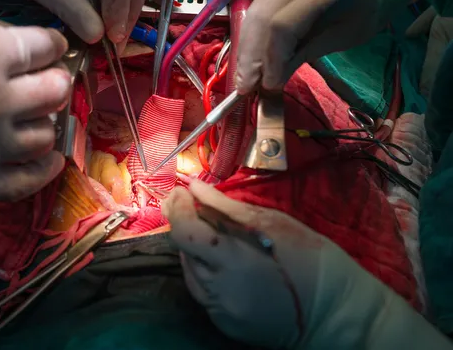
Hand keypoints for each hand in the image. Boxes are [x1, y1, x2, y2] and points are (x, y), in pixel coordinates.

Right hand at [0, 11, 69, 199]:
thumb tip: (32, 48)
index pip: (45, 48)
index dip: (53, 47)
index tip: (52, 49)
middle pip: (54, 92)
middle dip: (56, 83)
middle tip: (48, 83)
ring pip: (44, 136)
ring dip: (45, 124)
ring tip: (37, 118)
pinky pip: (22, 183)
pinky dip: (42, 173)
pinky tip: (52, 161)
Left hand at [162, 181, 404, 348]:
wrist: (337, 317)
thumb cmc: (313, 262)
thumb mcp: (273, 224)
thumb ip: (228, 208)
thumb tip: (195, 188)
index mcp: (234, 261)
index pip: (184, 233)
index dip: (177, 209)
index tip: (181, 193)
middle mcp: (220, 292)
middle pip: (184, 253)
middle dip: (186, 227)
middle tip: (197, 209)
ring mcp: (221, 313)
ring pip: (191, 275)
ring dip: (196, 251)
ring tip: (214, 236)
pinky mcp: (226, 325)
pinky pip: (204, 294)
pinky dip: (207, 275)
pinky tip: (224, 265)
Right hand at [235, 0, 407, 93]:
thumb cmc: (373, 1)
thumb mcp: (349, 33)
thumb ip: (309, 51)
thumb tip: (275, 80)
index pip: (282, 27)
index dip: (272, 59)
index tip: (270, 85)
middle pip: (260, 18)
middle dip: (250, 57)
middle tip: (246, 87)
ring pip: (253, 13)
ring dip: (246, 48)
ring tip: (245, 76)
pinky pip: (258, 7)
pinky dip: (251, 35)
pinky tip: (251, 56)